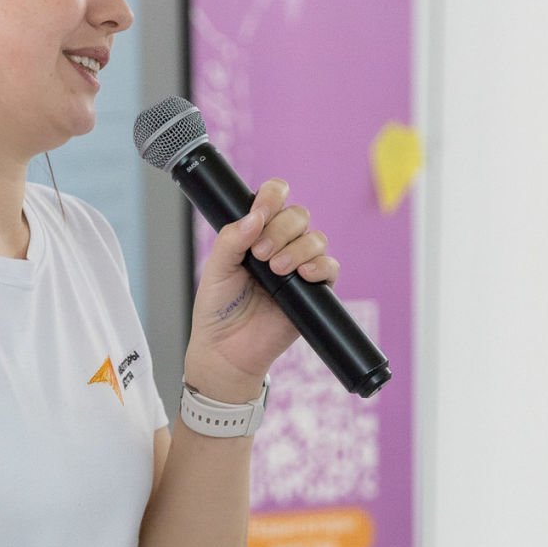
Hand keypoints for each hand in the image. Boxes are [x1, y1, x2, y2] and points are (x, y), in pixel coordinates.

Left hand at [183, 179, 339, 401]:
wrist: (227, 350)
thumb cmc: (218, 309)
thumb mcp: (216, 268)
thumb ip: (232, 239)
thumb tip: (254, 217)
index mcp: (256, 232)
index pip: (274, 198)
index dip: (272, 197)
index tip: (260, 211)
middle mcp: (281, 244)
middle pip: (298, 215)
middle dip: (280, 229)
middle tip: (260, 254)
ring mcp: (299, 266)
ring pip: (315, 238)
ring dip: (296, 248)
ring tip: (275, 270)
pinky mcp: (314, 291)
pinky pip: (330, 267)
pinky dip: (319, 266)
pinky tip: (302, 274)